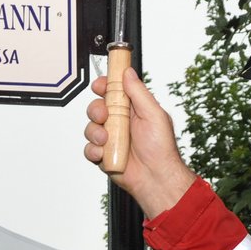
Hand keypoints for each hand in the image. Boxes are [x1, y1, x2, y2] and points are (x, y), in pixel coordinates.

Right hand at [82, 67, 196, 216]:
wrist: (156, 178)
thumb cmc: (161, 148)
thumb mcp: (154, 114)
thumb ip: (139, 92)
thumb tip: (128, 72)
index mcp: (132, 109)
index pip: (113, 91)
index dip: (104, 85)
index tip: (100, 85)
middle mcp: (120, 122)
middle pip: (96, 107)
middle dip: (96, 110)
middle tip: (104, 116)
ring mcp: (111, 139)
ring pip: (90, 128)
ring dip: (95, 133)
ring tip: (107, 140)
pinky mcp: (103, 155)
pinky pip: (89, 148)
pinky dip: (93, 150)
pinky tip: (103, 153)